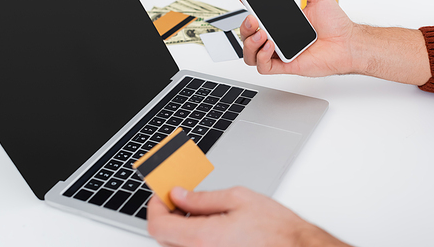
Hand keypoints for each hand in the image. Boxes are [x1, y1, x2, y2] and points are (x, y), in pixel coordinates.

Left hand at [147, 186, 351, 246]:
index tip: (162, 195)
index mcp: (204, 238)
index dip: (155, 207)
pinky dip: (194, 239)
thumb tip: (179, 194)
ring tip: (197, 211)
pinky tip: (209, 227)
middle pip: (164, 239)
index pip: (158, 226)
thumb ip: (203, 198)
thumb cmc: (278, 229)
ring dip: (180, 228)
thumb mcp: (239, 199)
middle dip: (168, 215)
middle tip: (180, 199)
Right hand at [240, 0, 357, 76]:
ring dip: (249, 43)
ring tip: (262, 34)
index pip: (257, 17)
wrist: (348, 43)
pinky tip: (271, 46)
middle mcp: (277, 38)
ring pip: (250, 54)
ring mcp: (280, 52)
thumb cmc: (336, 25)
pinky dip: (262, 57)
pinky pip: (263, 67)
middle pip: (248, 36)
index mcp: (281, 22)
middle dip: (244, 27)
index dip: (245, 9)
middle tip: (253, 19)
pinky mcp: (285, 66)